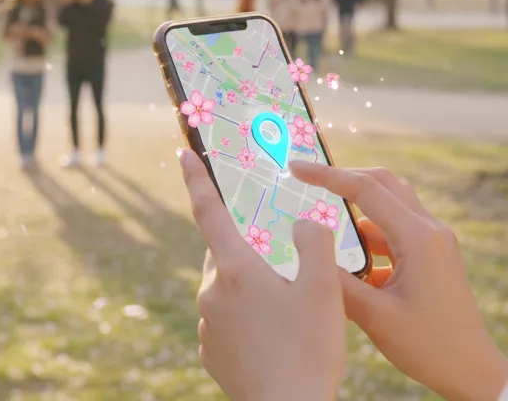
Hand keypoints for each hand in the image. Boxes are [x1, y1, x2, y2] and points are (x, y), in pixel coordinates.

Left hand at [179, 149, 345, 400]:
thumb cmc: (309, 349)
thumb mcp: (324, 288)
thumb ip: (314, 242)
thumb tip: (303, 223)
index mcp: (235, 269)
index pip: (209, 212)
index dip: (197, 179)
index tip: (184, 153)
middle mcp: (211, 294)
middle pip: (225, 255)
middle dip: (248, 252)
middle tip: (284, 268)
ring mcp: (207, 325)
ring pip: (227, 291)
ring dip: (251, 291)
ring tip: (290, 314)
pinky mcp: (212, 353)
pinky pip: (227, 323)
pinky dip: (248, 321)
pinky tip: (276, 338)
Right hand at [289, 162, 507, 400]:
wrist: (473, 371)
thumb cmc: (430, 346)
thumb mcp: (375, 316)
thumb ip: (339, 281)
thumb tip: (310, 250)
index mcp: (418, 238)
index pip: (365, 189)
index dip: (326, 176)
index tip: (296, 169)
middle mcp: (431, 231)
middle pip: (383, 184)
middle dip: (345, 179)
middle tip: (309, 182)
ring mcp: (435, 242)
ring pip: (391, 207)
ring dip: (359, 212)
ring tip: (327, 228)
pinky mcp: (434, 257)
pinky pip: (397, 232)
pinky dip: (372, 238)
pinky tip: (355, 265)